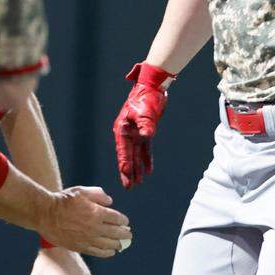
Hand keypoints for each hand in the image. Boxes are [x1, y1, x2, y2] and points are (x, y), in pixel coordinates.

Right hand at [39, 186, 130, 257]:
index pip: (117, 219)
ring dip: (118, 244)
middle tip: (129, 235)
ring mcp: (88, 239)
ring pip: (109, 244)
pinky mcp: (80, 247)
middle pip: (116, 233)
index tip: (125, 222)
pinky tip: (111, 252)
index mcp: (97, 212)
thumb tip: (110, 202)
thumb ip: (98, 194)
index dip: (124, 221)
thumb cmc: (63, 200)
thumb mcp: (81, 191)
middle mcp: (95, 227)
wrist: (46, 214)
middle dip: (125, 234)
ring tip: (121, 244)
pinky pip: (98, 252)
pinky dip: (107, 253)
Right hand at [112, 63, 172, 188]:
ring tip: (138, 183)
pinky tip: (148, 170)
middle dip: (129, 172)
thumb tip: (146, 135)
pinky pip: (144, 149)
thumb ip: (145, 124)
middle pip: (127, 156)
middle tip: (129, 187)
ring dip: (137, 168)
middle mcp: (127, 133)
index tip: (126, 178)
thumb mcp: (145, 111)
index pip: (123, 152)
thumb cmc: (145, 97)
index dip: (125, 166)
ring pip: (135, 155)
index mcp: (122, 129)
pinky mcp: (144, 131)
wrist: (153, 87)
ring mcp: (135, 133)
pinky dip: (146, 159)